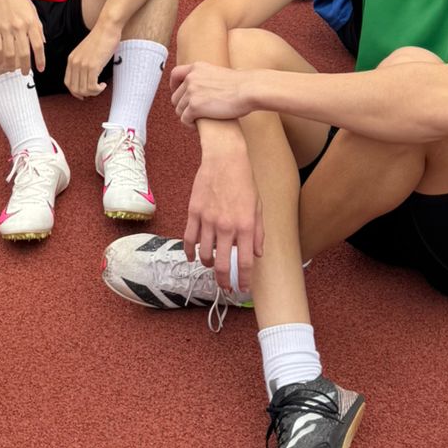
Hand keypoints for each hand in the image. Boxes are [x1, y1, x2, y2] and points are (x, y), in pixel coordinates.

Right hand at [0, 0, 45, 73]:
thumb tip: (43, 43)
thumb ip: (38, 26)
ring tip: (12, 70)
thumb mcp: (32, 9)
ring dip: (11, 65)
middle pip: (24, 52)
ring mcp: (6, 27)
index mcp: (31, 21)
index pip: (39, 45)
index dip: (40, 60)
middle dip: (25, 66)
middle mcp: (20, 26)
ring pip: (9, 53)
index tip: (41, 69)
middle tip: (24, 73)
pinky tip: (0, 62)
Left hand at [64, 24, 116, 99]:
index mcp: (71, 59)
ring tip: (101, 86)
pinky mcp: (92, 66)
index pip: (68, 83)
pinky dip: (98, 90)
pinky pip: (92, 87)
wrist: (107, 27)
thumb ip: (83, 63)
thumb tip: (87, 79)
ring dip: (94, 92)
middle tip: (95, 90)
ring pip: (83, 90)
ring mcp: (83, 65)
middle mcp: (74, 63)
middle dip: (85, 94)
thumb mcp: (86, 52)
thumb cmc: (101, 38)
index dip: (75, 92)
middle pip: (74, 89)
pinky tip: (103, 84)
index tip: (85, 94)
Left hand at [171, 60, 256, 124]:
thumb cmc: (242, 85)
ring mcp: (191, 92)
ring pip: (179, 110)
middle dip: (182, 107)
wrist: (249, 89)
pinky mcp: (195, 106)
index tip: (178, 94)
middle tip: (193, 114)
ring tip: (197, 121)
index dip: (174, 86)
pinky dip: (189, 124)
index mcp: (197, 67)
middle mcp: (191, 78)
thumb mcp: (220, 73)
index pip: (175, 74)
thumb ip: (209, 77)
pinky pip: (184, 119)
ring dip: (186, 117)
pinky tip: (198, 126)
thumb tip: (209, 86)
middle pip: (175, 96)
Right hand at [182, 135, 262, 291]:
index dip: (243, 280)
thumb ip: (258, 233)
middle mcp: (226, 226)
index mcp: (245, 226)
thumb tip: (257, 254)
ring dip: (207, 265)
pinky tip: (193, 257)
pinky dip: (190, 252)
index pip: (244, 263)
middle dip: (223, 281)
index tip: (242, 288)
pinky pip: (189, 239)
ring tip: (211, 266)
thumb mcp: (258, 207)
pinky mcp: (194, 213)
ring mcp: (208, 220)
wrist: (225, 158)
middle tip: (225, 287)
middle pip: (221, 265)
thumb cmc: (244, 181)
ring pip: (204, 255)